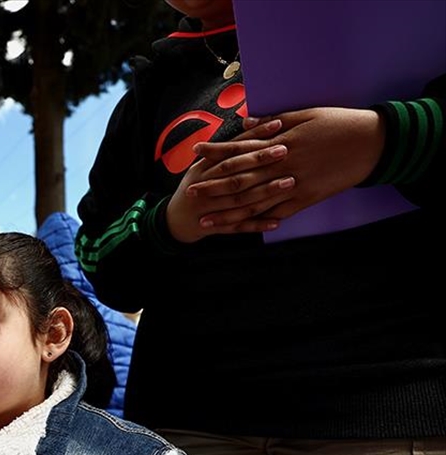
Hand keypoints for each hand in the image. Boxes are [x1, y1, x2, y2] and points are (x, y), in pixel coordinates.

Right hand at [166, 119, 294, 241]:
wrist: (175, 220)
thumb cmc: (195, 188)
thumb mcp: (202, 167)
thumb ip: (223, 151)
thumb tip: (250, 123)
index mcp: (202, 167)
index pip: (231, 148)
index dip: (253, 135)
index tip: (277, 125)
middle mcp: (203, 185)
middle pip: (234, 170)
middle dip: (259, 160)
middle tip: (285, 150)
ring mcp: (208, 207)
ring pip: (238, 198)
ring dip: (264, 191)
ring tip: (289, 183)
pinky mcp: (213, 226)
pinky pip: (237, 226)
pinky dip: (256, 225)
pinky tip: (276, 222)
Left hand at [191, 107, 383, 223]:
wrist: (373, 141)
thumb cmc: (339, 123)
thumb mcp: (306, 114)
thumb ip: (273, 121)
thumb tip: (245, 121)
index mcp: (280, 142)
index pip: (240, 148)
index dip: (216, 151)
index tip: (195, 152)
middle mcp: (283, 165)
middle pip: (240, 179)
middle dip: (213, 187)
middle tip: (190, 194)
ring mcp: (294, 184)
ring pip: (255, 202)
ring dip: (228, 213)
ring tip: (206, 221)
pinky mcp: (307, 198)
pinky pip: (278, 213)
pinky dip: (259, 222)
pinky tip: (241, 229)